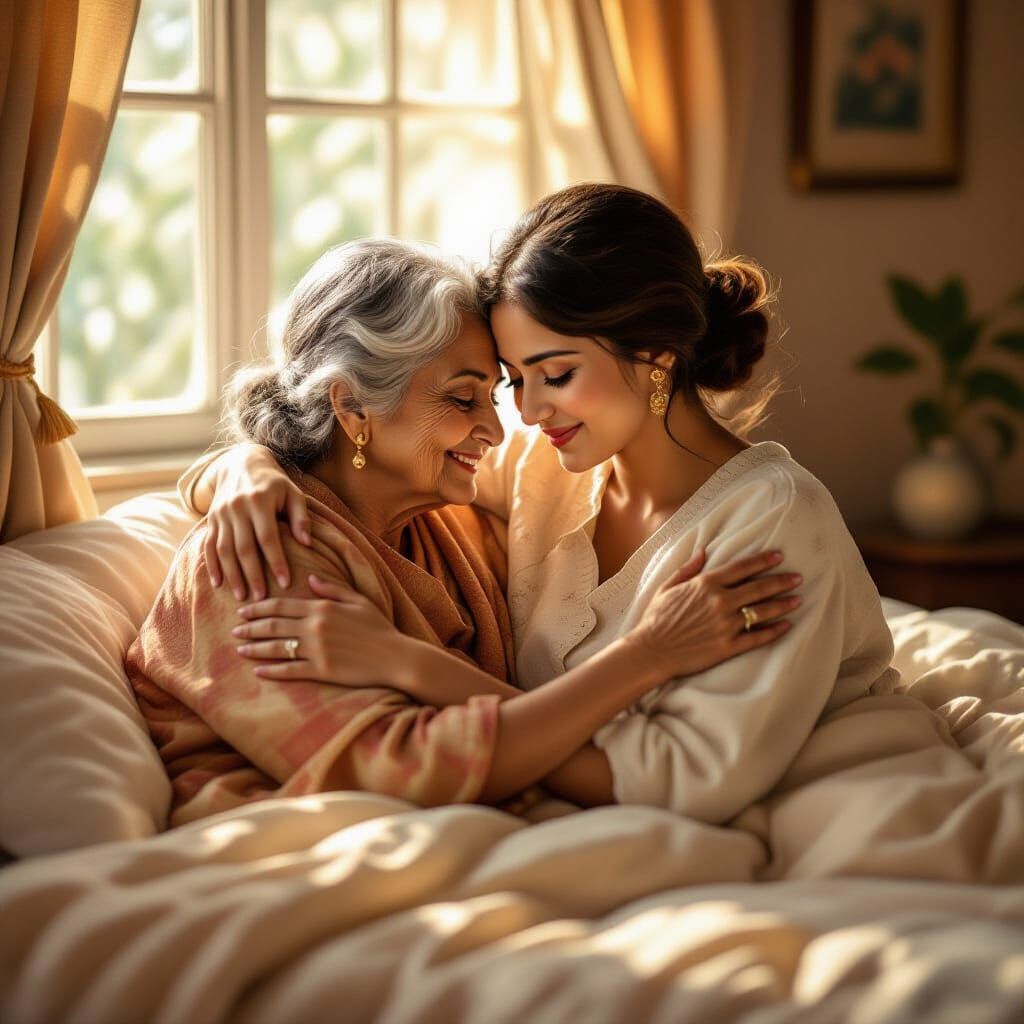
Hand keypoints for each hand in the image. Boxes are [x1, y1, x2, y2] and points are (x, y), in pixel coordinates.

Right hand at [205, 444, 310, 599]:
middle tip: (261, 598)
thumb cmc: (275, 484)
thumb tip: (306, 543)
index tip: (285, 583)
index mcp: (260, 501)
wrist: (241, 464)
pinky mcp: (211, 520)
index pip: (268, 537)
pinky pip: (209, 546)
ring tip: (242, 597)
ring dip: (232, 575)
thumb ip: (300, 518)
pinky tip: (218, 584)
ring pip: (224, 550)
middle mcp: (237, 507)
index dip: (276, 561)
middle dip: (252, 574)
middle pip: (244, 547)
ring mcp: (221, 514)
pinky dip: (212, 566)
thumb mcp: (293, 493)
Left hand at [232, 575, 407, 686]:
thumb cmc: (379, 628)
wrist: (395, 657)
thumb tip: (309, 578)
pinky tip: (258, 670)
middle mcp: (315, 627)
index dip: (259, 608)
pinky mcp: (322, 671)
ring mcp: (317, 650)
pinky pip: (291, 670)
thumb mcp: (358, 600)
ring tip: (239, 649)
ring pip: (277, 648)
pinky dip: (272, 670)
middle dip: (251, 627)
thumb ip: (332, 589)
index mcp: (322, 607)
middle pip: (274, 625)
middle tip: (234, 629)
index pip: (281, 605)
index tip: (243, 610)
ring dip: (255, 648)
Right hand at [625, 548, 801, 679]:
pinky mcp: (728, 646)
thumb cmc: (656, 618)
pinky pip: (757, 637)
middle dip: (782, 581)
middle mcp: (720, 601)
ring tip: (797, 600)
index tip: (779, 556)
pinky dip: (774, 631)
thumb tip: (704, 550)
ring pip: (763, 611)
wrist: (651, 650)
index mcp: (706, 583)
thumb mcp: (668, 586)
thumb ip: (688, 568)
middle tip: (798, 578)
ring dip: (783, 604)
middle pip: (759, 587)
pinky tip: (786, 626)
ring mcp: (726, 624)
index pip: (742, 567)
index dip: (763, 560)